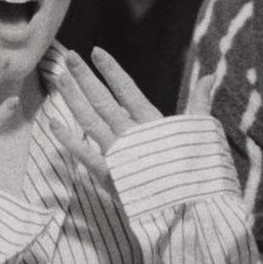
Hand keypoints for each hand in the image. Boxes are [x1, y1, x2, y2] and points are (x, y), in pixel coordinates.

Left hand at [42, 45, 213, 180]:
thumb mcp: (202, 133)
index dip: (111, 70)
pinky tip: (53, 123)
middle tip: (71, 58)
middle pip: (103, 101)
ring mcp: (118, 155)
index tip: (98, 52)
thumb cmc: (200, 173)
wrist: (191, 211)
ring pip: (89, 121)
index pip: (127, 90)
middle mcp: (131, 135)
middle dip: (85, 78)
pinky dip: (66, 139)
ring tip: (60, 78)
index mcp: (153, 124)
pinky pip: (83, 154)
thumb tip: (210, 75)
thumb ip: (200, 103)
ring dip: (73, 99)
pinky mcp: (109, 175)